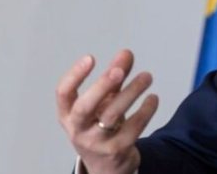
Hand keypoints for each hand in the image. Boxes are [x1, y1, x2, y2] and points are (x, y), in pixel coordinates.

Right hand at [56, 49, 158, 173]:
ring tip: (147, 76)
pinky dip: (145, 111)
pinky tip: (153, 98)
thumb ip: (114, 77)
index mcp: (68, 114)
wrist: (107, 166)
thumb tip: (126, 53)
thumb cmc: (101, 125)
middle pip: (85, 107)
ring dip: (131, 93)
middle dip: (102, 86)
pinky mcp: (117, 150)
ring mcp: (96, 143)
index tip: (90, 57)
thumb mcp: (104, 101)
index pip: (63, 94)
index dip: (74, 75)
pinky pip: (132, 128)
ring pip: (112, 116)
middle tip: (119, 70)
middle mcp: (78, 130)